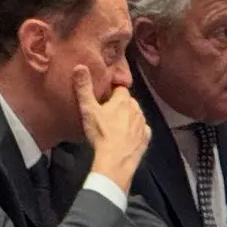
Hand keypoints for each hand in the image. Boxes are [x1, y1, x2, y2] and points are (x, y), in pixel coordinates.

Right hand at [76, 65, 149, 190]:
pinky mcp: (146, 138)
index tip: (105, 97)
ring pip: (136, 115)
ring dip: (128, 117)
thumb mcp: (88, 109)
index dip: (112, 92)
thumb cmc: (101, 133)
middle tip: (108, 112)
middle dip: (120, 105)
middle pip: (128, 102)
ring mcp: (143, 124)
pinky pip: (142, 130)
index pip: (120, 89)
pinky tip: (128, 136)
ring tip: (116, 125)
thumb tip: (80, 66)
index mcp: (123, 100)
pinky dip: (136, 131)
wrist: (116, 159)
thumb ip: (84, 88)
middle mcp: (136, 109)